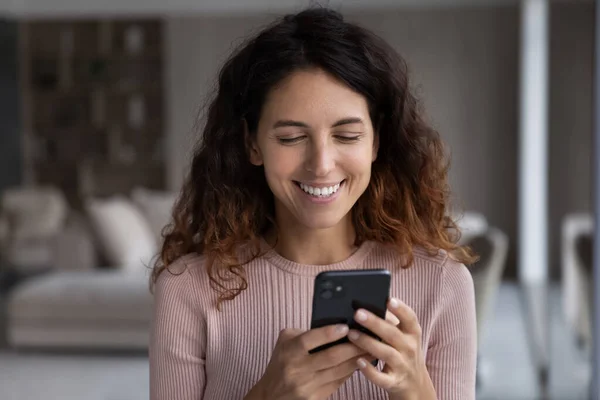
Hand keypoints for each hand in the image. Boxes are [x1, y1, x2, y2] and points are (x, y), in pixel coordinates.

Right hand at [245, 324, 372, 399]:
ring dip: (357, 359)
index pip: (309, 340)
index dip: (328, 333)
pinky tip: (360, 362)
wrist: (271, 396)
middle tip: (368, 337)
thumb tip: (330, 324)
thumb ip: (303, 332)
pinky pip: (338, 382)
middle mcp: (298, 369)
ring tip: (371, 348)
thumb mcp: (284, 343)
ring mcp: (307, 386)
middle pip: (331, 357)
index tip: (345, 327)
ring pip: (339, 371)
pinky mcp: (316, 398)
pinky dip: (351, 371)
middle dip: (353, 347)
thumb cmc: (281, 363)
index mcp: (289, 351)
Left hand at [347, 298, 436, 399]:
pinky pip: (382, 377)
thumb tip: (367, 304)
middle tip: (358, 313)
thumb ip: (390, 322)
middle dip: (375, 323)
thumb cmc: (404, 352)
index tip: (389, 300)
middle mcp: (409, 348)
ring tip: (351, 334)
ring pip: (386, 353)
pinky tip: (358, 361)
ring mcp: (402, 366)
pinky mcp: (395, 382)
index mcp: (412, 333)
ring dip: (368, 343)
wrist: (416, 384)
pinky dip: (370, 371)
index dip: (400, 309)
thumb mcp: (404, 336)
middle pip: (392, 334)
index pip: (410, 318)